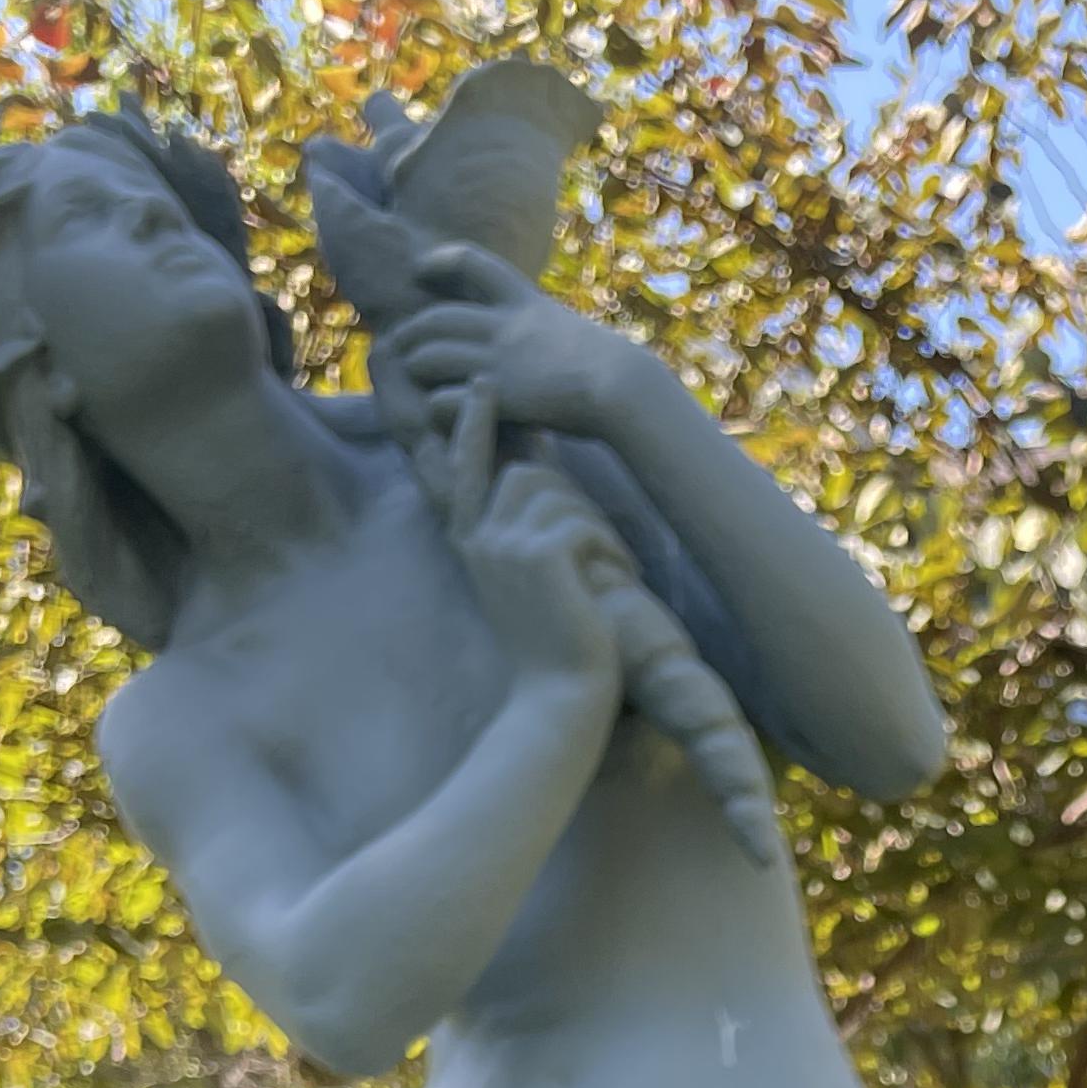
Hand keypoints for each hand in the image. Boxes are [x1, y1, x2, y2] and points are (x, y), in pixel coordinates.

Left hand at [380, 242, 634, 444]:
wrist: (623, 387)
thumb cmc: (613, 373)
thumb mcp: (574, 335)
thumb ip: (546, 334)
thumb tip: (546, 344)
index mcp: (523, 302)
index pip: (472, 264)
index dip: (440, 261)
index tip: (420, 267)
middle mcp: (502, 325)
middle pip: (436, 317)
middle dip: (412, 330)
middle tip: (398, 342)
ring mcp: (496, 358)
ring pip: (429, 355)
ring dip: (415, 368)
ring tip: (410, 379)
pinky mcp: (495, 393)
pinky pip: (444, 398)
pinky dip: (434, 406)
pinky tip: (435, 413)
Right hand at [438, 388, 627, 713]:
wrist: (556, 702)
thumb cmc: (552, 651)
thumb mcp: (525, 587)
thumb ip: (523, 538)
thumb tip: (545, 490)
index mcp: (471, 544)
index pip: (465, 467)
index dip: (472, 424)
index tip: (481, 385)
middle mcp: (479, 539)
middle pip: (524, 473)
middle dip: (569, 497)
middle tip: (599, 542)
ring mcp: (505, 546)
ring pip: (556, 494)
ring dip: (594, 525)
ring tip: (612, 568)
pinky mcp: (540, 557)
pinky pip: (581, 523)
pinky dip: (610, 547)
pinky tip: (620, 579)